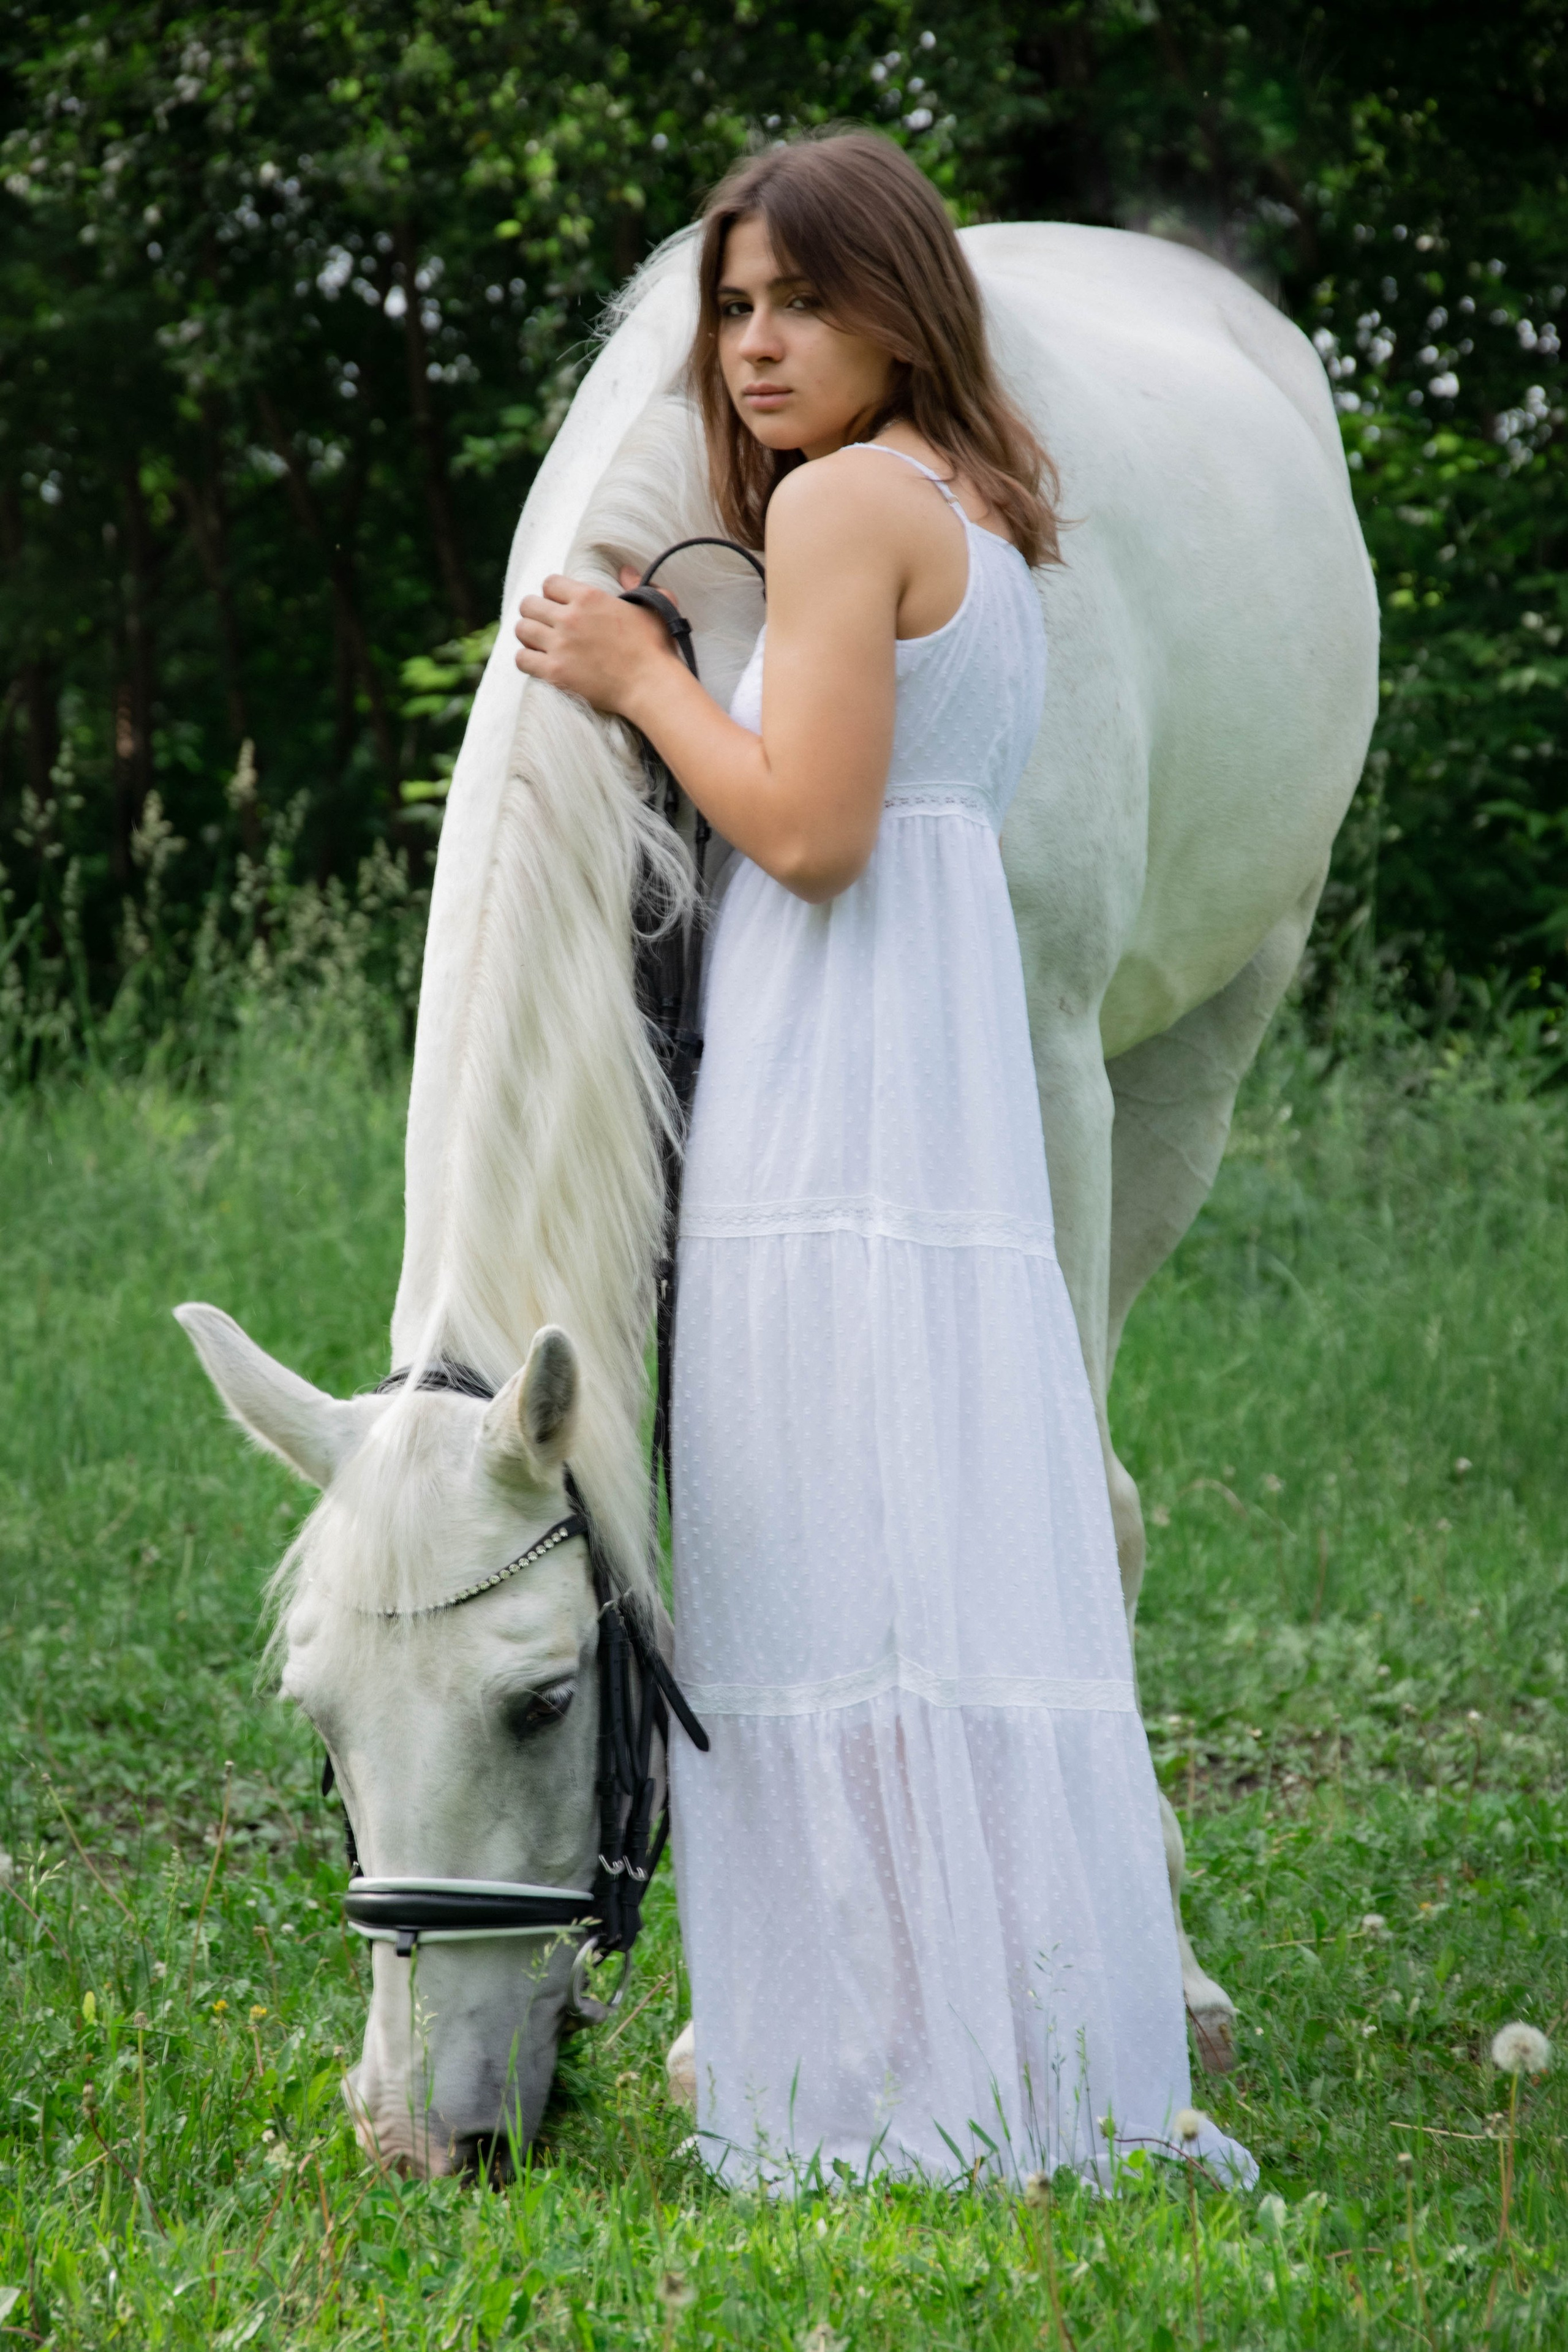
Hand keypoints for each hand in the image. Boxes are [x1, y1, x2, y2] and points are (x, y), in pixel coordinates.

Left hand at [513, 565, 673, 712]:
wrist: (651, 685)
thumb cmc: (655, 647)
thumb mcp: (653, 606)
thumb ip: (637, 584)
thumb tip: (625, 570)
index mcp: (589, 597)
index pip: (549, 583)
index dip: (552, 593)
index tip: (560, 604)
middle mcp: (569, 617)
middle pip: (529, 604)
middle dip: (535, 612)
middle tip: (545, 624)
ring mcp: (560, 645)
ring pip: (522, 629)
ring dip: (528, 635)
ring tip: (540, 642)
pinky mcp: (555, 672)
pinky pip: (522, 659)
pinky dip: (526, 659)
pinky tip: (539, 662)